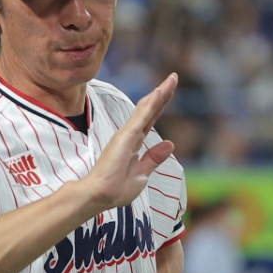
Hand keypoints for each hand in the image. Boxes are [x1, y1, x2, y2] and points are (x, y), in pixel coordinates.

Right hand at [76, 73, 177, 215]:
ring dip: (160, 93)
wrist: (99, 196)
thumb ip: (154, 158)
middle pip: (150, 109)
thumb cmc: (116, 189)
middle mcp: (131, 135)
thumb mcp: (141, 173)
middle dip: (163, 93)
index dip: (161, 104)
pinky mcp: (126, 137)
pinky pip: (142, 117)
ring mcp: (128, 134)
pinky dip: (151, 105)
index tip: (170, 90)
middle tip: (173, 77)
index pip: (151, 119)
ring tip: (171, 79)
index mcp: (135, 143)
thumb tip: (170, 144)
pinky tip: (159, 92)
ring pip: (146, 109)